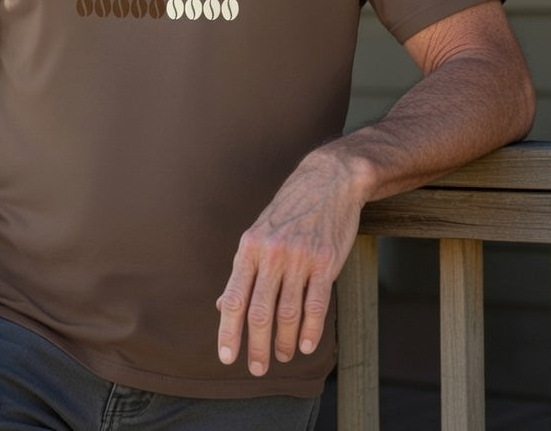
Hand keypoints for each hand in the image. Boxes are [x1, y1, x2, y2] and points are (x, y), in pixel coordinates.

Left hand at [215, 147, 361, 376]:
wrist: (328, 182)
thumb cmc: (290, 212)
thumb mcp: (258, 234)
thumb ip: (243, 271)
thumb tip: (222, 305)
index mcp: (249, 248)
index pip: (233, 298)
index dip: (228, 331)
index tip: (227, 357)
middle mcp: (271, 254)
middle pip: (259, 312)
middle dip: (256, 346)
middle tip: (257, 368)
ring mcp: (299, 258)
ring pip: (287, 313)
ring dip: (283, 342)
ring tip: (282, 356)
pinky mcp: (325, 261)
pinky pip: (315, 304)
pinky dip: (310, 330)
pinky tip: (304, 345)